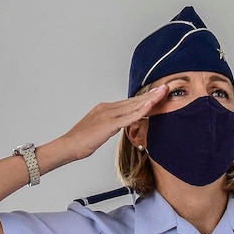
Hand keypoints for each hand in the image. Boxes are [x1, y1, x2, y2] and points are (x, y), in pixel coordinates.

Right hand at [50, 84, 171, 159]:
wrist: (68, 146)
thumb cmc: (81, 141)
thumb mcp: (98, 130)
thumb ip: (110, 125)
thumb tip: (119, 126)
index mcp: (105, 108)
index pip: (128, 102)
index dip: (143, 98)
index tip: (156, 94)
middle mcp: (108, 108)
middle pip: (133, 100)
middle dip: (150, 94)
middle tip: (165, 87)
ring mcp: (109, 114)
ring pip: (134, 105)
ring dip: (150, 98)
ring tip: (163, 91)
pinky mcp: (110, 124)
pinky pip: (130, 116)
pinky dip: (142, 109)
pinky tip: (152, 104)